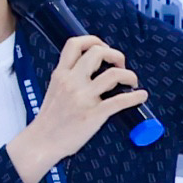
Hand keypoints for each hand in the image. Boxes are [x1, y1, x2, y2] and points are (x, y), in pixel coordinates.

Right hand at [8, 32, 147, 182]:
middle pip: (98, 53)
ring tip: (132, 82)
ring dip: (129, 75)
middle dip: (116, 55)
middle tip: (120, 65)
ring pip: (114, 74)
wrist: (42, 142)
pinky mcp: (94, 114)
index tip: (104, 48)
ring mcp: (84, 98)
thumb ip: (68, 78)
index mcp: (61, 74)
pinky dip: (135, 97)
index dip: (94, 40)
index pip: (75, 44)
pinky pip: (120, 101)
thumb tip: (89, 71)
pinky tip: (141, 96)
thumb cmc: (49, 119)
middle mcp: (72, 82)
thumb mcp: (53, 90)